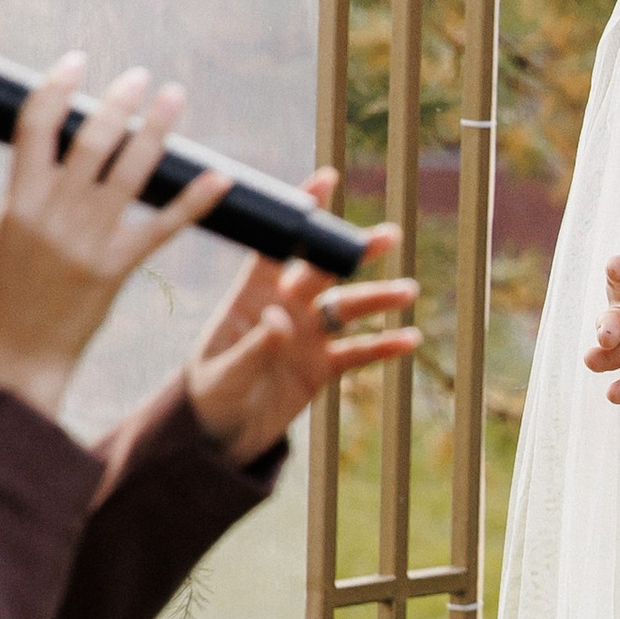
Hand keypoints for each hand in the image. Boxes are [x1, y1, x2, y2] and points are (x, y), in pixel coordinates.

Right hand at [0, 57, 233, 426]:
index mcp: (18, 200)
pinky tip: (218, 176)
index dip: (57, 87)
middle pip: (91, 139)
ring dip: (157, 129)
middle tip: (140, 76)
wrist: (20, 354)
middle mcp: (53, 213)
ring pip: (131, 170)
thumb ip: (31, 191)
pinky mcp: (117, 267)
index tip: (78, 62)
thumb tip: (58, 145)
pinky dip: (194, 198)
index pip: (35, 126)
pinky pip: (163, 225)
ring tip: (174, 97)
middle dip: (119, 101)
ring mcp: (87, 240)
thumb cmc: (8, 292)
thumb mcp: (6, 233)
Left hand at [183, 170, 419, 468]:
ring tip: (408, 291)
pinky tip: (410, 340)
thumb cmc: (209, 398)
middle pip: (323, 271)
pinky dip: (384, 346)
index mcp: (252, 298)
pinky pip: (359, 353)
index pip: (277, 247)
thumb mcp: (224, 375)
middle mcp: (284, 309)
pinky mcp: (322, 368)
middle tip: (387, 236)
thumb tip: (281, 318)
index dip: (301, 215)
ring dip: (378, 299)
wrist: (218, 438)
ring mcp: (306, 337)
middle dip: (353, 252)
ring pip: (348, 309)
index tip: (326, 180)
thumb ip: (254, 347)